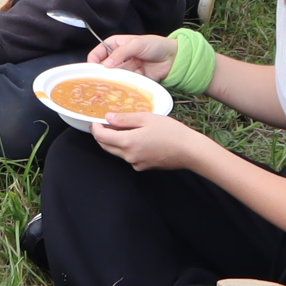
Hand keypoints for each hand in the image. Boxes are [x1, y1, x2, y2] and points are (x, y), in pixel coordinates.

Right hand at [85, 33, 177, 80]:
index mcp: (115, 45)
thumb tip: (106, 64)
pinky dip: (127, 84)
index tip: (93, 70)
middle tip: (105, 78)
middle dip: (105, 73)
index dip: (93, 61)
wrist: (173, 58)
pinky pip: (125, 84)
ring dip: (118, 79)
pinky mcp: (133, 79)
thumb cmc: (156, 45)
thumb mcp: (137, 44)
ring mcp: (125, 69)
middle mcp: (118, 58)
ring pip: (115, 77)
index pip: (97, 53)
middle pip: (104, 68)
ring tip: (124, 78)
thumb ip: (121, 53)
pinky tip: (131, 82)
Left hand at [88, 111, 204, 171]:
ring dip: (114, 141)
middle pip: (106, 146)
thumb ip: (125, 119)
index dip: (95, 128)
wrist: (190, 151)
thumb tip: (108, 118)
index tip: (95, 120)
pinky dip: (126, 147)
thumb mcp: (147, 118)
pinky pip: (129, 157)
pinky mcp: (143, 167)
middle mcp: (129, 156)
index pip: (101, 137)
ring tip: (122, 127)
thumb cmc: (172, 132)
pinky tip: (136, 137)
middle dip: (101, 135)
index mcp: (128, 142)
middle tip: (104, 123)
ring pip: (117, 152)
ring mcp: (136, 164)